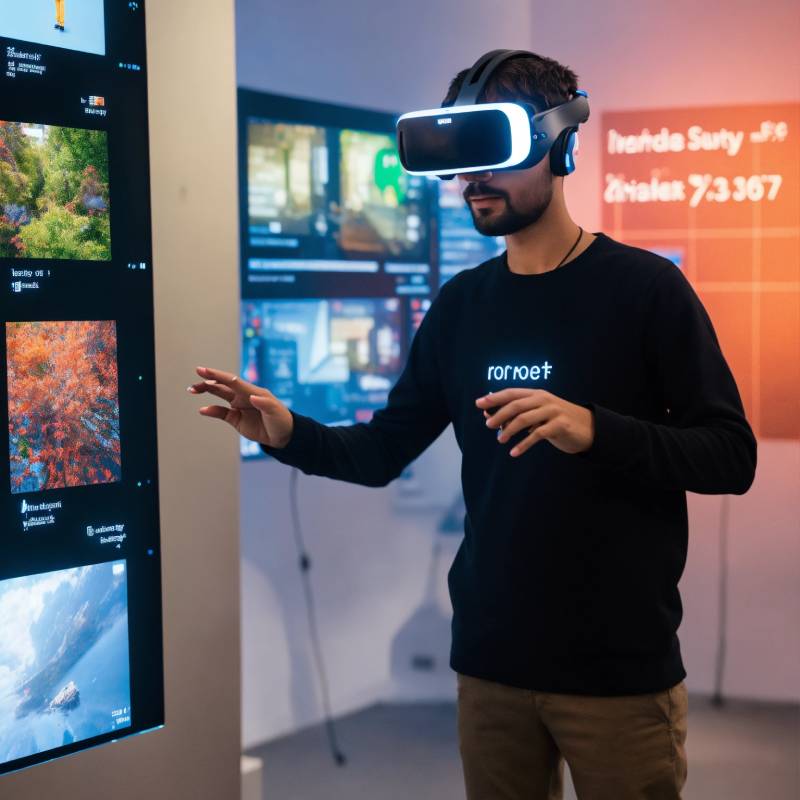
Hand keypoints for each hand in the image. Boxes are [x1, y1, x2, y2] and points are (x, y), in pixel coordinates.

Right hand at [187, 366, 293, 447]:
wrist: (283, 435)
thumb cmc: (281, 419)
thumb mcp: (275, 411)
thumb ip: (264, 403)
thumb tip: (252, 397)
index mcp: (252, 391)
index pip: (232, 381)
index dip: (218, 375)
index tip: (205, 370)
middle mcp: (243, 396)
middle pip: (223, 385)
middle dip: (209, 380)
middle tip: (196, 374)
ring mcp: (238, 406)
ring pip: (219, 396)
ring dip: (207, 391)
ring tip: (192, 389)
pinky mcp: (236, 419)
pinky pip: (221, 413)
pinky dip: (212, 411)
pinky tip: (203, 410)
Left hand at [476, 388, 594, 456]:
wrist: (588, 428)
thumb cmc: (556, 421)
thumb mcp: (537, 414)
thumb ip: (516, 414)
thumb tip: (489, 417)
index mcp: (536, 394)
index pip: (511, 393)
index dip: (494, 398)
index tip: (479, 404)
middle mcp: (544, 399)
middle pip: (516, 405)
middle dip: (499, 415)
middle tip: (488, 426)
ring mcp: (553, 411)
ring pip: (524, 419)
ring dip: (509, 430)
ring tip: (500, 440)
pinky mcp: (560, 425)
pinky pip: (537, 435)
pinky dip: (523, 444)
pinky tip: (514, 452)